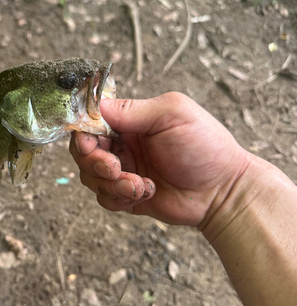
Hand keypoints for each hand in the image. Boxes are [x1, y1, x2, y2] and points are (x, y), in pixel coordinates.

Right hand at [69, 92, 249, 226]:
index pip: (90, 123)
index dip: (83, 135)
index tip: (90, 145)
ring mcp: (123, 171)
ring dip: (112, 184)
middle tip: (115, 168)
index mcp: (129, 121)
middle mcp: (122, 144)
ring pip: (90, 177)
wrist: (222, 191)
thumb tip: (96, 107)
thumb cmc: (205, 147)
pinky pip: (104, 198)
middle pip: (83, 152)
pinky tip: (146, 193)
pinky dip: (119, 198)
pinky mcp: (126, 196)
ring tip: (140, 185)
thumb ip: (132, 109)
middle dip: (94, 162)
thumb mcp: (172, 114)